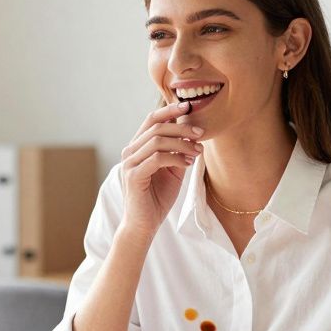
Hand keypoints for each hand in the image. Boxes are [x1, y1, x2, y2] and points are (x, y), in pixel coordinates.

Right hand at [118, 102, 203, 238]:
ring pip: (157, 141)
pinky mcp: (134, 176)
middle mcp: (130, 151)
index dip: (170, 110)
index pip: (152, 119)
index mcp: (138, 147)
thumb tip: (192, 133)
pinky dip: (175, 157)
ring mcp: (130, 163)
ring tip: (197, 151)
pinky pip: (157, 159)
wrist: (144, 224)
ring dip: (182, 143)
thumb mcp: (172, 170)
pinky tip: (188, 163)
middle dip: (182, 127)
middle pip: (156, 127)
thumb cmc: (157, 197)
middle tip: (201, 133)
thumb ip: (178, 151)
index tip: (189, 106)